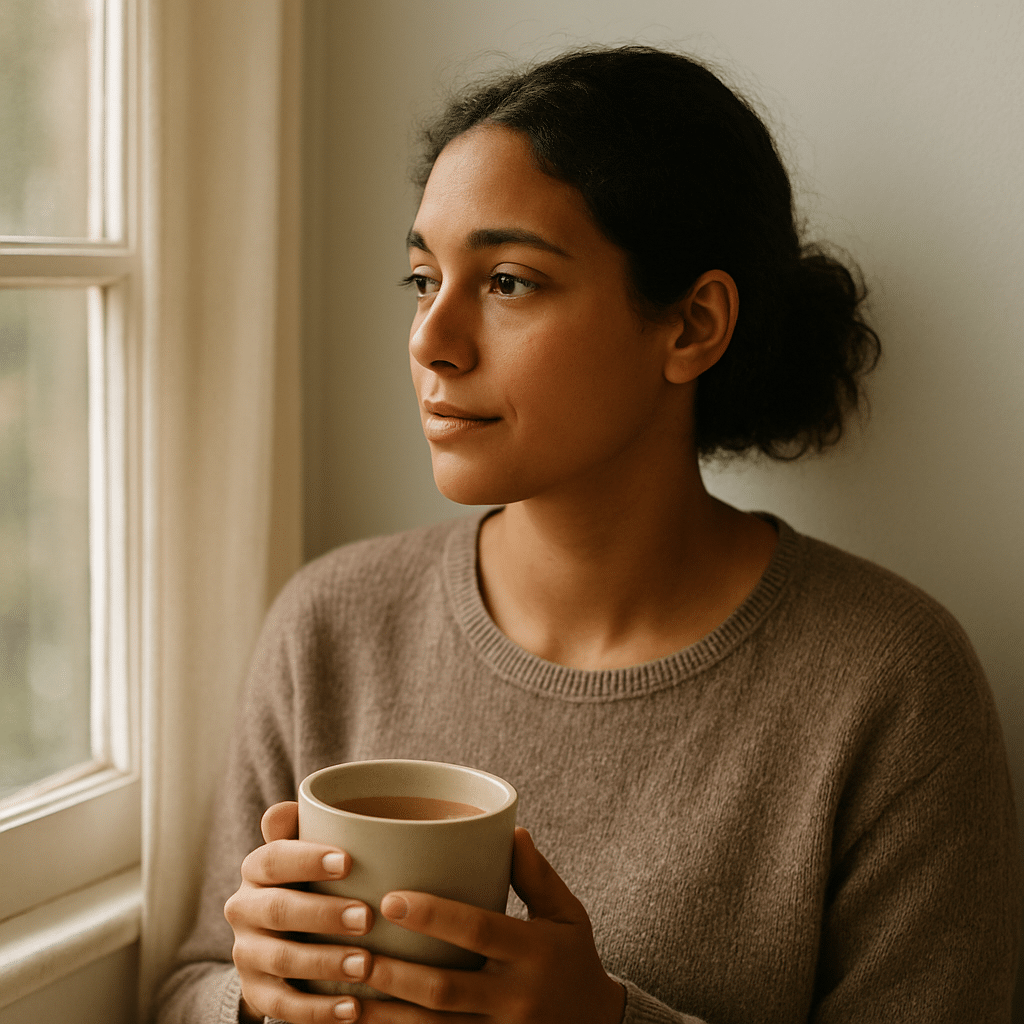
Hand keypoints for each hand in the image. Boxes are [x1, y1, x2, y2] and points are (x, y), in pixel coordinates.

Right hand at [223, 801, 376, 1023]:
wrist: (282, 935)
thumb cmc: (311, 879)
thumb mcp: (307, 851)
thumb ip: (302, 828)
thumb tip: (292, 806)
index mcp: (257, 869)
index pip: (274, 859)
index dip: (308, 859)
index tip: (349, 861)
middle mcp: (244, 909)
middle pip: (280, 910)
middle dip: (324, 914)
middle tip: (367, 916)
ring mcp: (247, 954)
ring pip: (282, 959)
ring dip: (325, 962)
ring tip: (367, 963)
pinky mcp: (256, 992)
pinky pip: (282, 1006)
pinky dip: (317, 1011)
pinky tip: (352, 1009)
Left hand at [346, 827, 625, 1022]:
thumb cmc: (575, 960)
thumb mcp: (568, 914)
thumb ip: (538, 876)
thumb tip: (511, 830)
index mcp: (533, 952)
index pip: (478, 930)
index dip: (433, 916)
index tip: (391, 899)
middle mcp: (516, 998)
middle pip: (446, 989)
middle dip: (396, 975)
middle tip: (354, 953)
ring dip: (389, 1017)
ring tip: (347, 998)